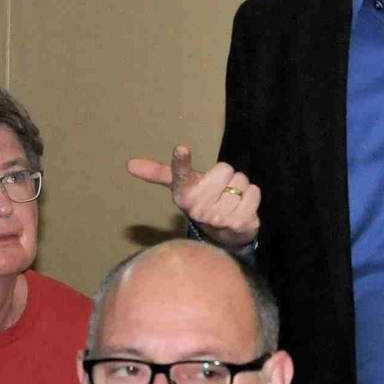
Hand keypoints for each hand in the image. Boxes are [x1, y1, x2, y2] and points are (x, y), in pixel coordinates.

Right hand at [126, 144, 259, 248]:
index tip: (182, 149)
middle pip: (225, 169)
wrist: (223, 234)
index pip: (180, 174)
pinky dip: (252, 196)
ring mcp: (219, 218)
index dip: (182, 161)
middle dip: (228, 177)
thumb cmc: (202, 201)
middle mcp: (197, 208)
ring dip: (240, 188)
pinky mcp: (240, 224)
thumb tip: (129, 164)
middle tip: (221, 191)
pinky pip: (254, 193)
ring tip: (231, 201)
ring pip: (241, 182)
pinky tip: (243, 207)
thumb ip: (158, 172)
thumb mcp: (182, 185)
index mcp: (183, 195)